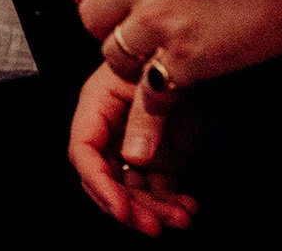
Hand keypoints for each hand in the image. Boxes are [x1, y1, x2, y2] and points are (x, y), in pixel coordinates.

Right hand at [67, 63, 198, 235]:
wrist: (197, 56)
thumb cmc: (166, 55)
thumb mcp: (153, 81)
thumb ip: (144, 117)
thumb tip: (134, 160)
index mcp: (96, 108)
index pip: (84, 152)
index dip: (99, 184)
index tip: (122, 209)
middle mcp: (110, 134)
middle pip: (106, 180)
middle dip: (129, 207)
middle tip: (154, 226)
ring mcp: (134, 149)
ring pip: (132, 191)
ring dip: (154, 210)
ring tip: (182, 218)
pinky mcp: (159, 160)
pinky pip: (158, 191)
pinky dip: (172, 204)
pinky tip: (189, 209)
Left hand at [71, 0, 281, 88]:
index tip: (110, 6)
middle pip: (92, 18)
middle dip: (114, 29)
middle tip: (142, 34)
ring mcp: (156, 18)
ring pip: (114, 56)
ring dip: (136, 62)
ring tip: (167, 57)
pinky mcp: (186, 56)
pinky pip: (152, 90)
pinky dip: (162, 95)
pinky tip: (180, 85)